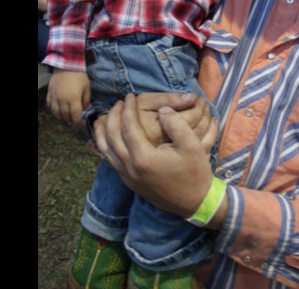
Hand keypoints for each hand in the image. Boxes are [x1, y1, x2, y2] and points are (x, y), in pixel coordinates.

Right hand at [46, 69, 89, 125]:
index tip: (81, 124)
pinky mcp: (49, 94)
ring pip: (56, 113)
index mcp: (74, 99)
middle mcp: (63, 100)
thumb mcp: (87, 87)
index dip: (78, 122)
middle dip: (70, 121)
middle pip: (65, 116)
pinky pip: (49, 106)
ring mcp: (55, 98)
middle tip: (74, 121)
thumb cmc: (79, 76)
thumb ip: (86, 100)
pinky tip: (57, 111)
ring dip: (61, 117)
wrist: (66, 65)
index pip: (75, 116)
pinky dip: (53, 111)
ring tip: (66, 118)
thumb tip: (87, 109)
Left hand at [94, 94, 217, 216]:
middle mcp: (130, 168)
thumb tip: (162, 109)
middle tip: (119, 102)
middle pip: (112, 136)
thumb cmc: (194, 173)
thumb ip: (175, 124)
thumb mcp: (192, 145)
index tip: (131, 95)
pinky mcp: (128, 182)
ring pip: (105, 150)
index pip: (128, 126)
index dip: (128, 109)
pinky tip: (107, 137)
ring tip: (105, 116)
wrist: (194, 202)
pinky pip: (109, 160)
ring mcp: (127, 177)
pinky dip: (105, 145)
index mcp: (144, 158)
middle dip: (113, 116)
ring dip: (103, 131)